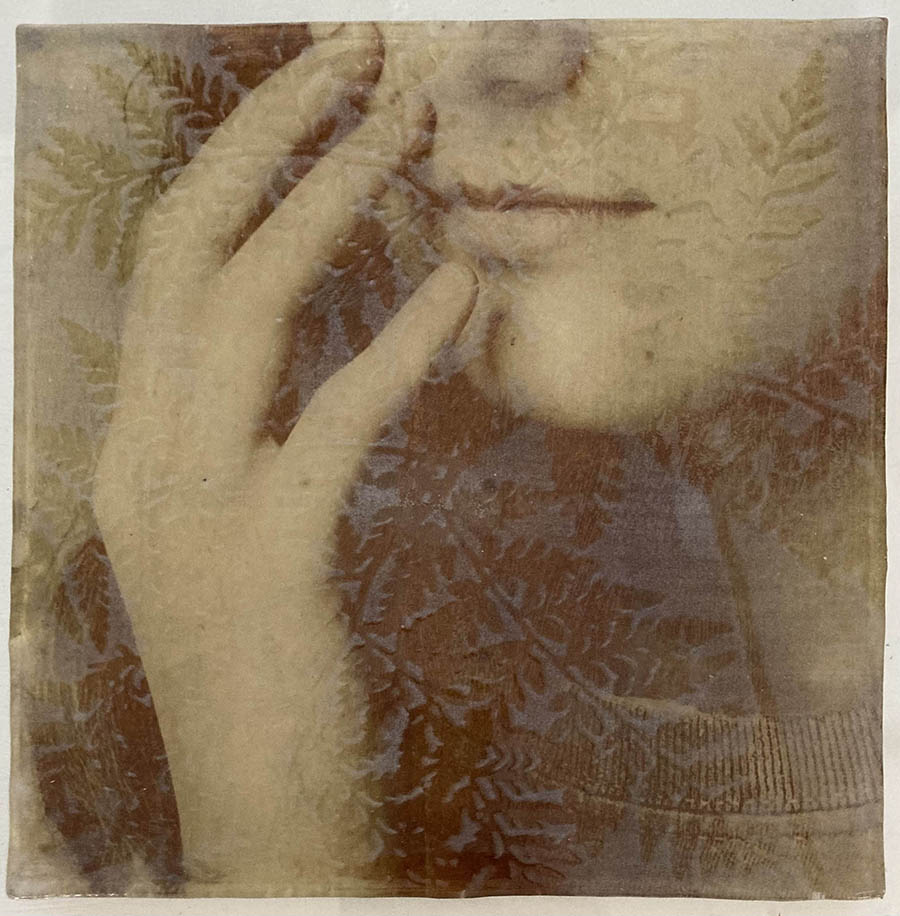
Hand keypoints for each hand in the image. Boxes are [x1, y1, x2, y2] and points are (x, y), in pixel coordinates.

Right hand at [93, 25, 476, 891]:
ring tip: (412, 125)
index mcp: (132, 443)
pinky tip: (460, 285)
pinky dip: (400, 340)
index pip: (167, 264)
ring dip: (336, 197)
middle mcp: (139, 454)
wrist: (254, 815)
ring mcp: (188, 504)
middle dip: (272, 133)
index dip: (237, 162)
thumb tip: (332, 338)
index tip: (314, 95)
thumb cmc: (259, 673)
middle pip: (192, 245)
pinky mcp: (263, 559)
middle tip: (359, 54)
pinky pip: (333, 417)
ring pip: (250, 305)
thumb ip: (256, 432)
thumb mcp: (237, 530)